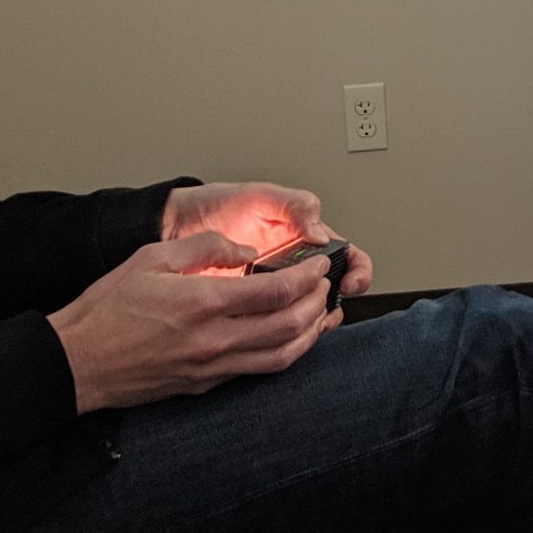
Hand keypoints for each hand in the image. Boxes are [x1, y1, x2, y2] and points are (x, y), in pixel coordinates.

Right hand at [46, 231, 334, 411]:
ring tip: (320, 314)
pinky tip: (289, 339)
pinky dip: (284, 354)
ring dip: (310, 335)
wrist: (78, 362)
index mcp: (203, 303)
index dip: (307, 277)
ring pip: (282, 357)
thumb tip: (245, 249)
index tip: (319, 266)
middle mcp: (214, 341)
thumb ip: (206, 247)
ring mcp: (211, 368)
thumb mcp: (153, 257)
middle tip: (325, 287)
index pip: (277, 292)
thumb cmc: (108, 309)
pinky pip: (258, 371)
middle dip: (317, 304)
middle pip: (290, 326)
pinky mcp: (205, 385)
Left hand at [162, 181, 375, 312]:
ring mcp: (271, 295)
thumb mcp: (259, 196)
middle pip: (332, 294)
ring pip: (307, 318)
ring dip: (312, 323)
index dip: (357, 271)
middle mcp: (293, 270)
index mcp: (305, 239)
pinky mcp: (248, 314)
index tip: (350, 281)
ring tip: (301, 321)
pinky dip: (279, 336)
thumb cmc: (217, 205)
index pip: (348, 258)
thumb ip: (293, 205)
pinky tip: (274, 331)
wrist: (175, 225)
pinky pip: (272, 332)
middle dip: (335, 304)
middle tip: (323, 306)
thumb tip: (319, 231)